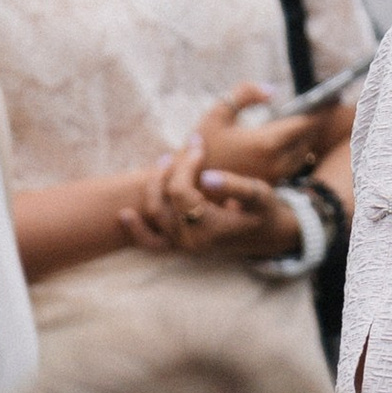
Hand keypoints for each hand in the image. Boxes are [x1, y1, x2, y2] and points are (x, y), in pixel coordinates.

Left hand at [121, 133, 299, 261]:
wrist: (266, 236)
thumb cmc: (264, 211)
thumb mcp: (258, 195)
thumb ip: (236, 186)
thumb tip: (207, 177)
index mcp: (210, 228)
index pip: (181, 190)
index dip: (186, 164)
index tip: (198, 145)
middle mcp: (192, 241)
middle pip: (164, 198)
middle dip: (173, 169)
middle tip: (188, 148)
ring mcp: (183, 246)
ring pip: (154, 213)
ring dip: (154, 186)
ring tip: (165, 162)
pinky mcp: (178, 248)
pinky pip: (150, 242)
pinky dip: (137, 230)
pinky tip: (125, 214)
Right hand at [189, 82, 327, 188]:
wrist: (189, 189)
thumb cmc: (201, 148)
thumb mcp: (217, 113)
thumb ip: (245, 94)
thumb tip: (272, 91)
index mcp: (267, 142)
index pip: (306, 123)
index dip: (322, 109)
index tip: (334, 97)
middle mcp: (277, 162)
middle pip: (307, 137)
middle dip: (316, 121)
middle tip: (328, 104)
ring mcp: (275, 176)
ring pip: (302, 151)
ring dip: (307, 135)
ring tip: (312, 118)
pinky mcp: (270, 184)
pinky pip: (292, 162)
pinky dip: (296, 148)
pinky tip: (294, 136)